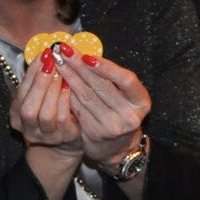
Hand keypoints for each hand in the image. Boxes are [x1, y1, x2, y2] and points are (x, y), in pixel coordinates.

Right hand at [7, 51, 83, 153]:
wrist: (67, 137)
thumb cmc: (52, 108)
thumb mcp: (41, 94)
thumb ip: (39, 78)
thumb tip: (46, 53)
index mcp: (17, 115)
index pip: (20, 93)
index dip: (31, 73)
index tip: (44, 55)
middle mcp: (28, 128)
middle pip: (28, 108)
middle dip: (40, 83)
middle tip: (52, 63)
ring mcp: (46, 136)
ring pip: (46, 115)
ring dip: (53, 91)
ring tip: (62, 74)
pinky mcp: (65, 137)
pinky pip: (63, 119)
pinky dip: (65, 101)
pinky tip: (70, 87)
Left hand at [57, 49, 149, 169]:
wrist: (116, 148)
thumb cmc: (120, 112)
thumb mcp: (125, 96)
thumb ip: (111, 78)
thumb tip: (85, 54)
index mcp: (141, 102)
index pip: (126, 80)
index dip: (107, 68)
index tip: (87, 56)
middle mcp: (129, 115)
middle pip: (102, 87)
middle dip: (81, 67)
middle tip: (65, 51)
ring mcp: (112, 126)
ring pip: (87, 97)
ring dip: (70, 77)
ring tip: (59, 63)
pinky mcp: (95, 133)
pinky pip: (78, 108)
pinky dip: (67, 93)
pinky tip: (58, 81)